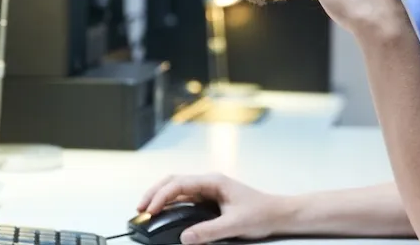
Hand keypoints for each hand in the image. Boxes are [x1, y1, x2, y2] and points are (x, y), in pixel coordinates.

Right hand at [137, 173, 287, 243]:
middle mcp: (209, 183)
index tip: (149, 209)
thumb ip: (208, 231)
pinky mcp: (210, 200)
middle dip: (154, 193)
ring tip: (148, 210)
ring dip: (161, 198)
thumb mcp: (234, 225)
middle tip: (140, 208)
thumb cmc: (262, 213)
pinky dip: (171, 204)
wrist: (279, 214)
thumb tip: (185, 237)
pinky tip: (165, 213)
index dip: (160, 195)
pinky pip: (185, 199)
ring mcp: (209, 190)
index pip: (178, 184)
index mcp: (213, 182)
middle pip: (173, 182)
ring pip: (178, 189)